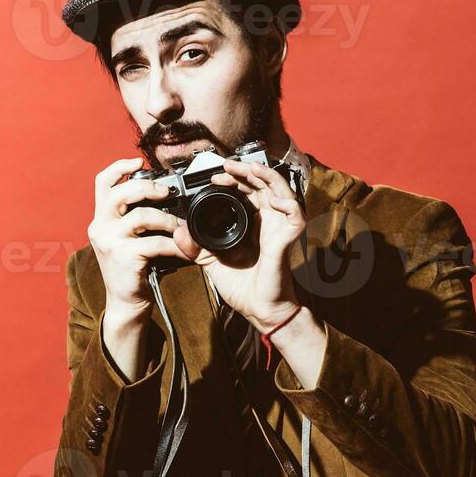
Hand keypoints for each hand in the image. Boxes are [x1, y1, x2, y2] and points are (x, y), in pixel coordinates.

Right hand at [87, 157, 191, 319]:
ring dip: (167, 220)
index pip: (102, 183)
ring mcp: (110, 241)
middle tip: (167, 193)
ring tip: (181, 228)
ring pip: (142, 216)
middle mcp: (100, 226)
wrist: (126, 301)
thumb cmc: (133, 267)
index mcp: (101, 218)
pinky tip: (185, 250)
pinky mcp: (124, 257)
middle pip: (120, 193)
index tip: (138, 161)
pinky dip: (175, 245)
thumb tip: (164, 194)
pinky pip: (155, 243)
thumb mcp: (127, 237)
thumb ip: (135, 216)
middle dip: (147, 187)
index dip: (119, 167)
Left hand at [172, 159, 305, 331]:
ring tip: (252, 168)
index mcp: (253, 222)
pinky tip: (275, 200)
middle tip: (227, 166)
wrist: (259, 309)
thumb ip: (195, 247)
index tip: (216, 177)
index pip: (248, 189)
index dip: (234, 178)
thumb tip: (178, 232)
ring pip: (283, 191)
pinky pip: (297, 216)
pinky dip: (289, 205)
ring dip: (268, 176)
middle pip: (264, 183)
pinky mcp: (287, 240)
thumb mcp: (212, 262)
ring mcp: (280, 228)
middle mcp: (268, 221)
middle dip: (247, 170)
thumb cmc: (243, 287)